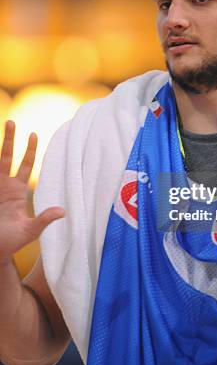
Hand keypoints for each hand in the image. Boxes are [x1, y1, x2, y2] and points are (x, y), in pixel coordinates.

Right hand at [0, 120, 64, 260]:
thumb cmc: (11, 243)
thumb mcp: (30, 231)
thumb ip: (43, 220)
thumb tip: (63, 211)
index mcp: (17, 192)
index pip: (25, 165)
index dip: (29, 150)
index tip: (34, 134)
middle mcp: (4, 187)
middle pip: (6, 157)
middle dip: (9, 139)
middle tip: (11, 121)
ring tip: (4, 125)